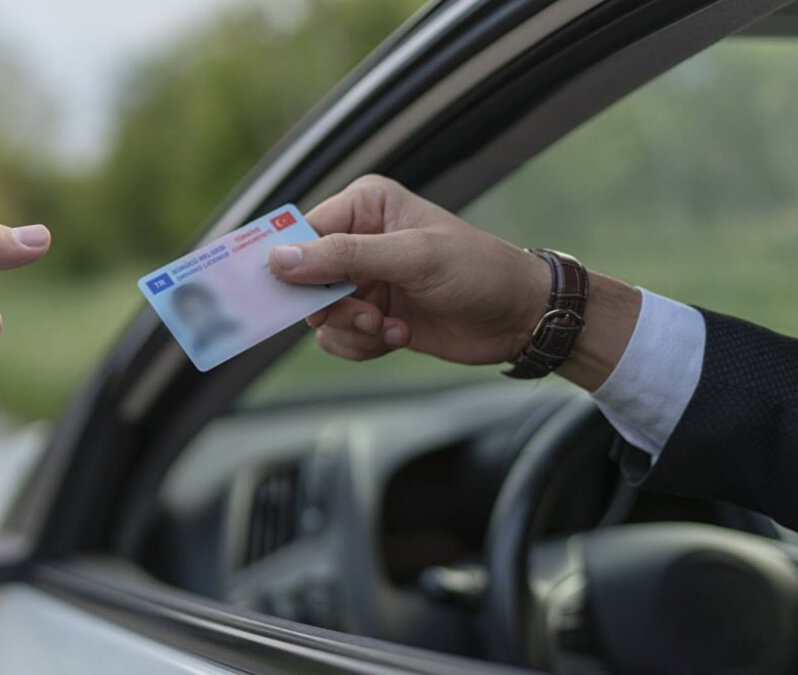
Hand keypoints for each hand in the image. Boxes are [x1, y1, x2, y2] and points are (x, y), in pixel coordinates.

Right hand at [268, 176, 638, 389]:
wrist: (520, 317)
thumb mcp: (412, 257)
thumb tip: (280, 259)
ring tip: (390, 327)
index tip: (277, 293)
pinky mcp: (372, 316)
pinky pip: (339, 338)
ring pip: (320, 316)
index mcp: (365, 206)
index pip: (303, 233)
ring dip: (352, 330)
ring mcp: (365, 281)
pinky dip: (363, 345)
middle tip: (367, 315)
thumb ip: (344, 257)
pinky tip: (399, 335)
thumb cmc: (477, 271)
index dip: (289, 265)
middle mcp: (359, 240)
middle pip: (304, 280)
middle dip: (332, 306)